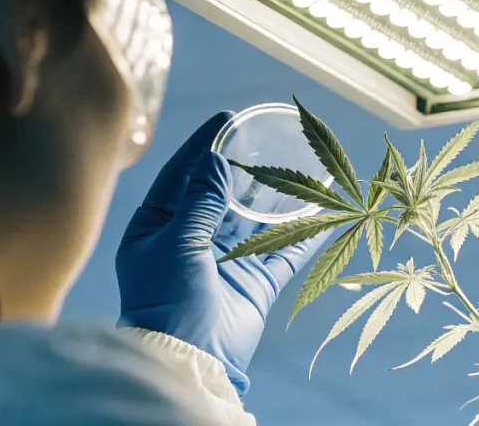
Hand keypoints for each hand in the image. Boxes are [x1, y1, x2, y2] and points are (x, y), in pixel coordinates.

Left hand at [116, 111, 329, 397]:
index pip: (182, 174)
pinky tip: (321, 207)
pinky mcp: (256, 280)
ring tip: (297, 164)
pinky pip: (284, 248)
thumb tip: (215, 157)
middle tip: (267, 138)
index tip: (227, 119)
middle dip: (244, 166)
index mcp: (158, 226)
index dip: (204, 145)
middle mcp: (191, 238)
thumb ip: (201, 198)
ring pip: (255, 217)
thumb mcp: (178, 240)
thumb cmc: (168, 300)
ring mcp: (226, 259)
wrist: (189, 359)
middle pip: (222, 192)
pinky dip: (302, 229)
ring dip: (275, 194)